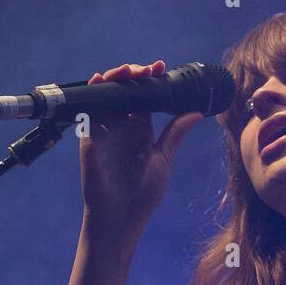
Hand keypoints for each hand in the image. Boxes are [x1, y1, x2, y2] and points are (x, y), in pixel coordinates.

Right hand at [79, 60, 202, 235]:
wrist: (120, 216)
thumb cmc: (143, 194)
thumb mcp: (163, 158)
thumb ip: (174, 134)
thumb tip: (196, 113)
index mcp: (141, 129)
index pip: (145, 96)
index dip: (151, 80)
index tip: (162, 68)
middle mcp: (122, 125)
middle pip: (125, 90)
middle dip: (134, 74)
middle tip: (147, 70)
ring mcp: (105, 129)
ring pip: (107, 94)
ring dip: (114, 78)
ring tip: (127, 72)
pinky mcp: (90, 136)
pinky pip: (88, 109)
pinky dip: (93, 92)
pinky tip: (101, 81)